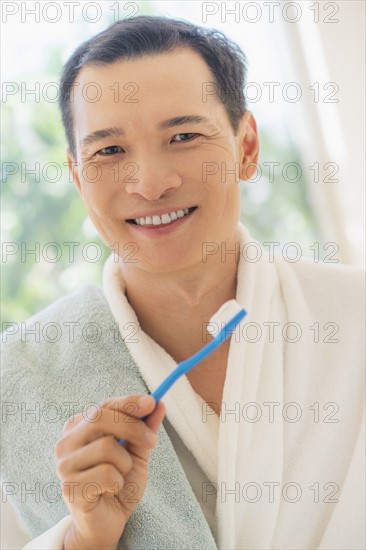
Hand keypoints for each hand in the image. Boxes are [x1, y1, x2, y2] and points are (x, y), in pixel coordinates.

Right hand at [55, 393, 165, 548]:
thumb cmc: (118, 482)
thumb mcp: (136, 452)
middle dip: (133, 427)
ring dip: (125, 463)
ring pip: (107, 447)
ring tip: (120, 476)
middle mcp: (66, 443)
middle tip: (152, 441)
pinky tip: (111, 490)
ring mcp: (64, 465)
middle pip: (100, 417)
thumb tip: (159, 403)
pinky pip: (107, 474)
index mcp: (78, 428)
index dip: (128, 402)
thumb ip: (145, 428)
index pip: (103, 405)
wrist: (107, 523)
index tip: (151, 402)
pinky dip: (119, 483)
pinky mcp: (69, 488)